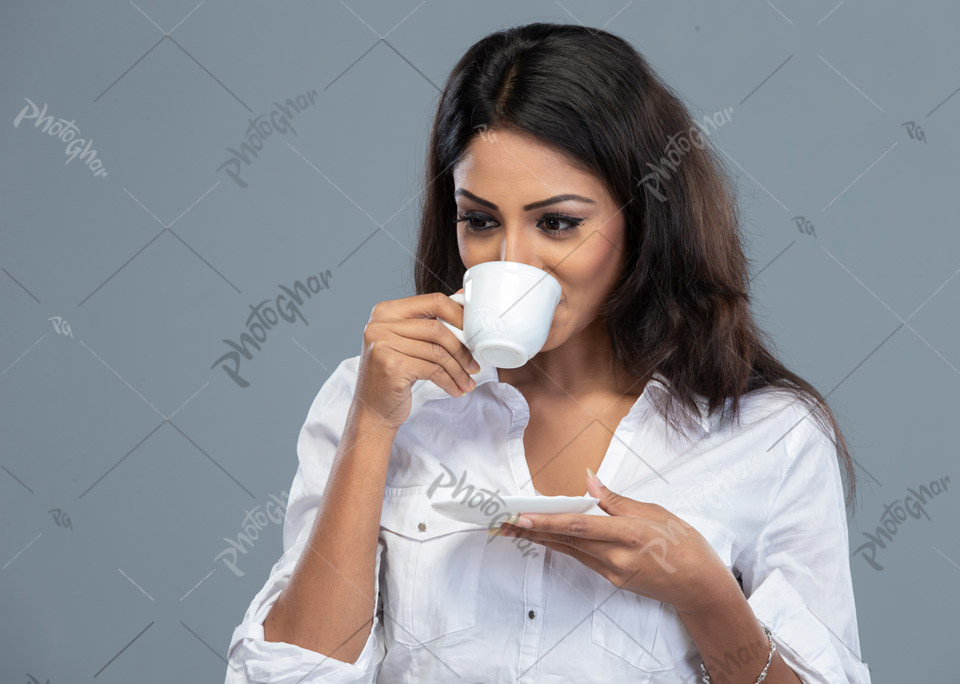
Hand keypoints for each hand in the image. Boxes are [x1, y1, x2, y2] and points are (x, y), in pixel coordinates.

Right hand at [354, 288, 480, 429]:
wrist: (372, 410)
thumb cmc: (393, 375)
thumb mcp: (408, 342)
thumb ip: (430, 320)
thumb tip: (461, 297)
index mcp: (386, 311)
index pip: (433, 301)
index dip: (459, 316)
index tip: (474, 332)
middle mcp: (381, 324)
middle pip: (437, 329)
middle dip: (462, 349)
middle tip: (474, 365)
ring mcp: (383, 344)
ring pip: (437, 351)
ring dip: (458, 370)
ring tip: (467, 382)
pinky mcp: (391, 366)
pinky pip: (433, 370)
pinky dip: (449, 381)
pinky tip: (455, 389)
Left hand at [496, 471, 734, 614]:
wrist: (700, 586)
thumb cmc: (684, 544)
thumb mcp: (654, 513)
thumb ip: (617, 500)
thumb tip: (590, 481)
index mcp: (629, 534)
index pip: (580, 526)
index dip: (548, 522)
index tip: (522, 517)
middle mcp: (617, 556)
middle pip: (567, 540)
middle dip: (533, 531)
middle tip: (504, 522)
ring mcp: (613, 572)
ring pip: (571, 550)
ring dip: (542, 539)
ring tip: (516, 528)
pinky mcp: (613, 580)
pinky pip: (583, 558)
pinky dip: (564, 545)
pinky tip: (548, 537)